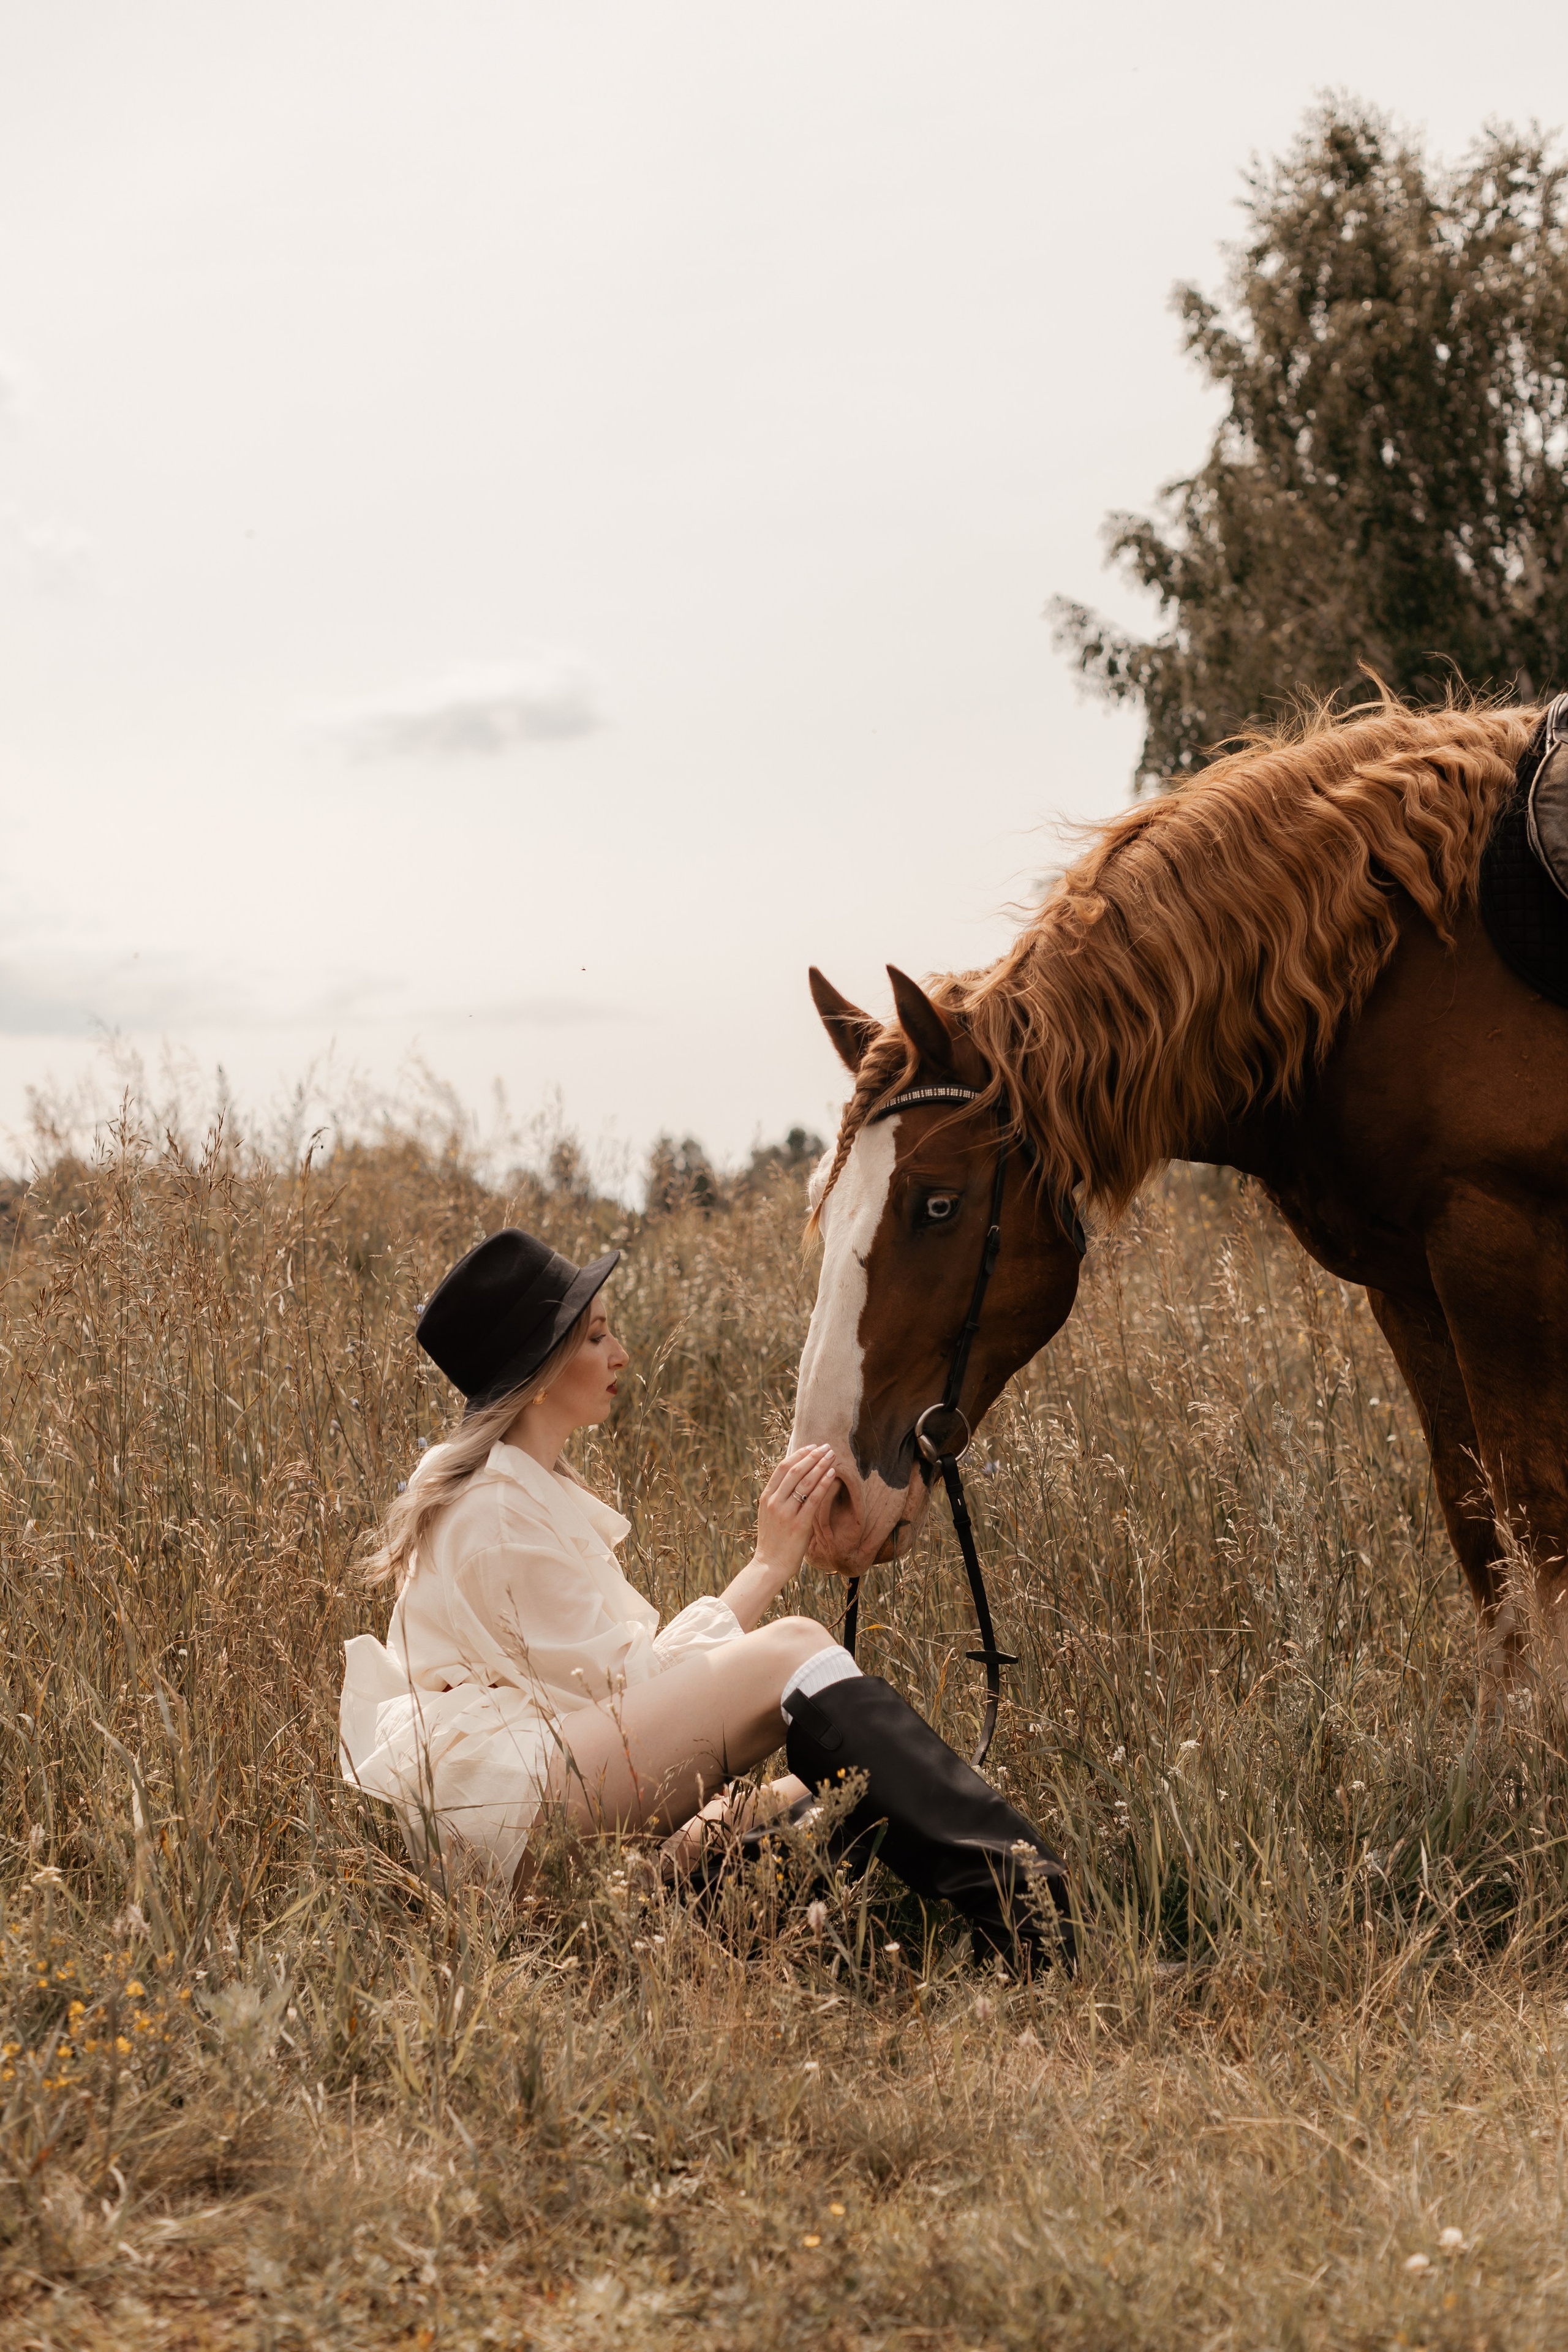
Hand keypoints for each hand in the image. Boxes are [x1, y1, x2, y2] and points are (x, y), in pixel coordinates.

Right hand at [753, 1443, 837, 1574]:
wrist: (769, 1565)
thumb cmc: (773, 1540)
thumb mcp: (770, 1514)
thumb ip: (780, 1497)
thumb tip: (798, 1479)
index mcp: (766, 1497)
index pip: (783, 1468)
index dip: (799, 1454)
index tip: (812, 1447)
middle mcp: (774, 1502)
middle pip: (795, 1470)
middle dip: (812, 1456)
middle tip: (826, 1447)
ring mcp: (786, 1513)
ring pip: (805, 1482)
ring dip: (820, 1466)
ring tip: (832, 1456)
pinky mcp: (798, 1525)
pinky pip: (813, 1499)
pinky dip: (823, 1484)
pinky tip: (832, 1475)